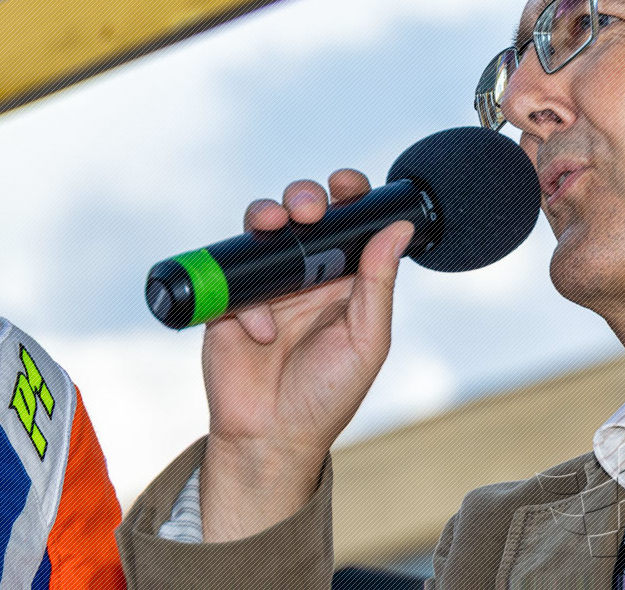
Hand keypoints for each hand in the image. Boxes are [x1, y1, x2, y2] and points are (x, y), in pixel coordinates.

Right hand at [198, 169, 413, 541]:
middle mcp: (304, 275)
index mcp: (345, 281)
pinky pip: (229, 274)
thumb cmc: (327, 396)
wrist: (270, 438)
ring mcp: (264, 284)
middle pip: (302, 214)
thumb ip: (378, 285)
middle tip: (307, 208)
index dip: (349, 196)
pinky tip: (258, 331)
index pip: (349, 224)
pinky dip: (244, 297)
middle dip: (303, 197)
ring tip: (275, 225)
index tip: (347, 185)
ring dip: (267, 214)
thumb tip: (397, 229)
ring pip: (262, 228)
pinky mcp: (226, 299)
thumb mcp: (366, 342)